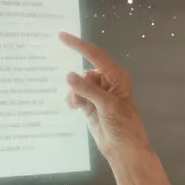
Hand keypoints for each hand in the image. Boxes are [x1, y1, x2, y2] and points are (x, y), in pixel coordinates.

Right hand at [58, 31, 149, 157]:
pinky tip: (75, 108)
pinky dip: (73, 100)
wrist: (123, 148)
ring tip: (78, 105)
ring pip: (78, 85)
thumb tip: (69, 75)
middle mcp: (106, 82)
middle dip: (76, 81)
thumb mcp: (106, 105)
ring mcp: (97, 94)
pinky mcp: (90, 105)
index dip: (79, 45)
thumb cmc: (122, 125)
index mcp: (116, 76)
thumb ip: (87, 89)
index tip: (61, 36)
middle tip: (76, 95)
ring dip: (74, 94)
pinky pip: (76, 96)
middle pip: (84, 73)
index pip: (95, 55)